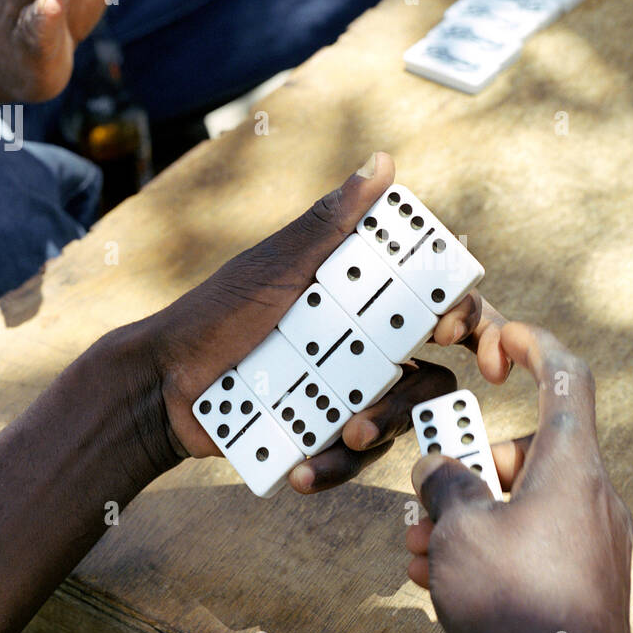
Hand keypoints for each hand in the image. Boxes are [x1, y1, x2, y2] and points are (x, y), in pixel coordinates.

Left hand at [136, 152, 510, 493]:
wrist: (164, 387)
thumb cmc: (217, 313)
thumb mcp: (277, 266)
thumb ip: (332, 223)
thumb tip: (382, 162)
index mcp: (367, 299)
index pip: (440, 304)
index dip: (467, 317)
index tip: (452, 331)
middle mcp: (369, 348)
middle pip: (433, 375)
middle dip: (417, 396)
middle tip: (386, 405)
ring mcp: (351, 396)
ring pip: (399, 422)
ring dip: (376, 429)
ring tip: (344, 434)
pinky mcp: (328, 437)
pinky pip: (356, 459)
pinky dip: (332, 465)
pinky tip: (302, 470)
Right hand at [406, 323, 632, 632]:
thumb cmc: (518, 605)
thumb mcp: (459, 531)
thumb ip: (443, 486)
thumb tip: (439, 471)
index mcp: (573, 464)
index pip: (566, 375)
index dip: (533, 345)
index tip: (499, 343)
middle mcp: (593, 496)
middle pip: (528, 450)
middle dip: (468, 467)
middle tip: (425, 498)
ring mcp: (594, 544)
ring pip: (523, 504)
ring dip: (469, 518)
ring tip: (421, 553)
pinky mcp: (586, 586)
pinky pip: (533, 545)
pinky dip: (492, 551)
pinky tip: (445, 585)